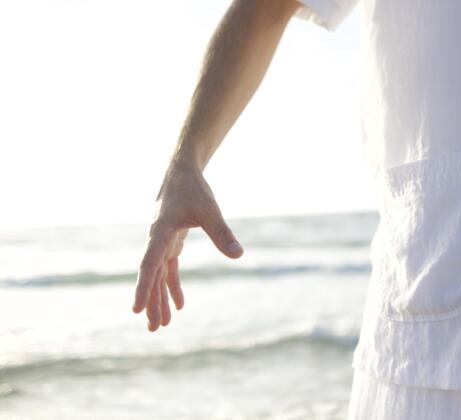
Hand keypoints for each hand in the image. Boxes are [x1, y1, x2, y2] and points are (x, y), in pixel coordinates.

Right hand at [132, 166, 243, 330]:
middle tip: (153, 329)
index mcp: (160, 232)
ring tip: (162, 325)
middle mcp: (157, 240)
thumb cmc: (194, 189)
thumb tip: (238, 255)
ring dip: (160, 299)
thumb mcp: (210, 210)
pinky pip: (169, 269)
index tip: (136, 309)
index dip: (143, 287)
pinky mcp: (171, 241)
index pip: (149, 264)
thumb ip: (222, 233)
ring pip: (159, 276)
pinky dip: (173, 286)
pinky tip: (179, 304)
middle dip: (152, 303)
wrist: (183, 172)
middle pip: (152, 276)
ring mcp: (163, 242)